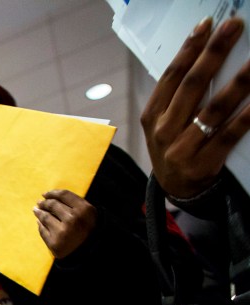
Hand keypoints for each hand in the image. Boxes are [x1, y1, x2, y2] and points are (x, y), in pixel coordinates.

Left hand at [33, 189, 96, 258]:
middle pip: (53, 204)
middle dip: (44, 202)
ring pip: (45, 216)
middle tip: (40, 202)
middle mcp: (73, 219)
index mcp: (84, 210)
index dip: (53, 193)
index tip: (45, 194)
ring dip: (38, 211)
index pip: (64, 195)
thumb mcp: (88, 214)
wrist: (90, 253)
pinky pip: (42, 229)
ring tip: (36, 210)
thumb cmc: (88, 230)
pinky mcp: (54, 243)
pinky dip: (40, 224)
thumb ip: (74, 203)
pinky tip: (39, 221)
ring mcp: (62, 231)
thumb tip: (50, 197)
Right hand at [141, 16, 249, 198]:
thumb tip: (204, 57)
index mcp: (153, 115)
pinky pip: (229, 135)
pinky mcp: (203, 163)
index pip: (172, 76)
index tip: (207, 25)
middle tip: (234, 27)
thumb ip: (178, 95)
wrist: (176, 191)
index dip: (189, 49)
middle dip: (214, 53)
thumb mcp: (165, 123)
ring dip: (238, 81)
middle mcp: (164, 130)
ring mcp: (182, 148)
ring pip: (214, 108)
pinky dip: (246, 117)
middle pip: (192, 86)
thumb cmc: (174, 148)